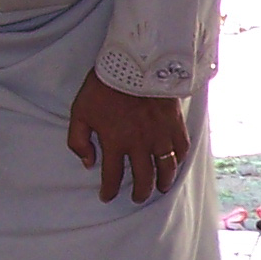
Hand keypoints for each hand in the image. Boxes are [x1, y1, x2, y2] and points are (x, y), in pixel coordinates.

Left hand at [69, 69, 189, 204]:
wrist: (135, 61)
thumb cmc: (104, 86)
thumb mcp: (80, 111)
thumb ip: (79, 141)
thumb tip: (88, 163)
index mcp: (115, 142)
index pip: (111, 177)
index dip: (108, 191)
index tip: (106, 197)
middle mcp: (140, 144)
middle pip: (143, 179)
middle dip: (139, 193)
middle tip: (137, 198)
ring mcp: (161, 136)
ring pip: (166, 169)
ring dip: (163, 183)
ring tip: (160, 188)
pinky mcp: (175, 124)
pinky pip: (181, 149)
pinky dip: (178, 160)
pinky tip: (175, 165)